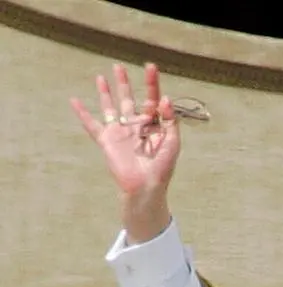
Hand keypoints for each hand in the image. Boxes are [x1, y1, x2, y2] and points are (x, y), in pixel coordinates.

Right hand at [70, 63, 179, 242]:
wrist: (145, 188)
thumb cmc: (162, 168)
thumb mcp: (173, 143)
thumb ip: (170, 121)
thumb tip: (165, 98)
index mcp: (152, 126)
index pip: (151, 100)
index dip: (152, 83)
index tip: (151, 67)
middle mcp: (135, 127)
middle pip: (128, 99)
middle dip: (124, 83)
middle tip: (119, 67)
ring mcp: (120, 133)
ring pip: (111, 107)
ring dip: (106, 92)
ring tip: (102, 76)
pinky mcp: (107, 141)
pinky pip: (91, 124)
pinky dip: (82, 113)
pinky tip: (74, 100)